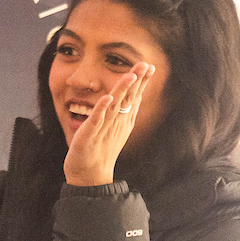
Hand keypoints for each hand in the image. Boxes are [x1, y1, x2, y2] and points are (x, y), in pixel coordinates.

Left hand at [64, 62, 155, 186]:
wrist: (90, 176)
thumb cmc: (101, 152)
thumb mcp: (116, 130)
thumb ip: (124, 114)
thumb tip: (135, 97)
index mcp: (122, 121)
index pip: (133, 98)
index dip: (141, 82)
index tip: (150, 66)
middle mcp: (116, 123)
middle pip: (128, 99)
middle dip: (137, 81)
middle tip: (146, 64)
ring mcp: (104, 129)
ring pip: (114, 106)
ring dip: (122, 90)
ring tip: (130, 75)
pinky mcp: (89, 135)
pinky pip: (96, 120)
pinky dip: (101, 109)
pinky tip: (106, 98)